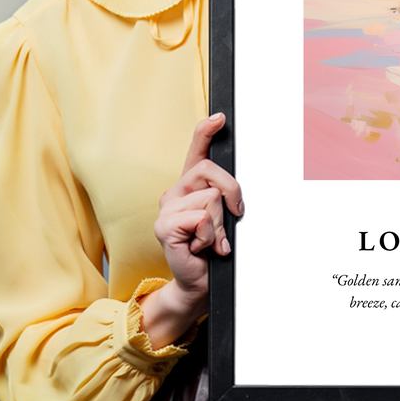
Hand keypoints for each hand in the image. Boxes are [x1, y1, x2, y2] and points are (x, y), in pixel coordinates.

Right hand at [139, 113, 243, 347]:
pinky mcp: (164, 226)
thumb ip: (225, 198)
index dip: (206, 131)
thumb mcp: (224, 218)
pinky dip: (210, 236)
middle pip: (211, 171)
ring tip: (212, 240)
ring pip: (210, 198)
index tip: (220, 117)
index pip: (196, 151)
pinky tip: (201, 247)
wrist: (200, 282)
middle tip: (232, 218)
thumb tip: (235, 190)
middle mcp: (175, 192)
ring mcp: (166, 208)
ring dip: (220, 224)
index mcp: (190, 187)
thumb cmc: (213, 249)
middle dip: (232, 193)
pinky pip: (201, 218)